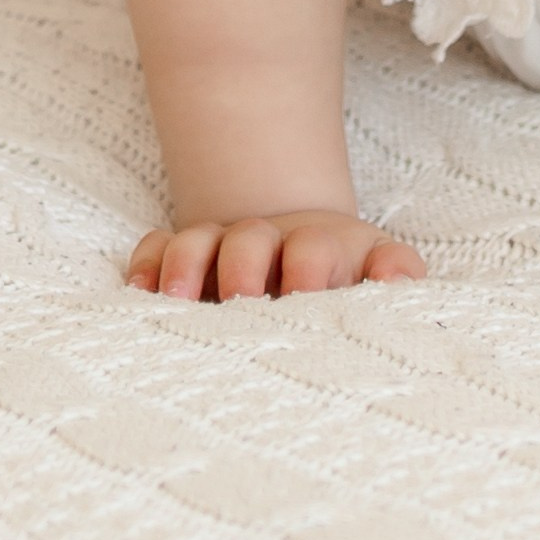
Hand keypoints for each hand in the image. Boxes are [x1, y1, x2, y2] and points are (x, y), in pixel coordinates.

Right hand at [126, 212, 427, 299]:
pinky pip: (159, 248)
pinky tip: (141, 293)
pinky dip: (148, 264)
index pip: (315, 249)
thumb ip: (395, 275)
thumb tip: (398, 278)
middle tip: (240, 299)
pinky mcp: (189, 260)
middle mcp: (272, 243)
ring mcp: (226, 248)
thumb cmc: (351, 284)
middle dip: (243, 265)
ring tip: (177, 301)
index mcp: (325, 249)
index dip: (309, 267)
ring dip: (186, 265)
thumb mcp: (380, 277)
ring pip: (199, 240)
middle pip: (252, 238)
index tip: (304, 294)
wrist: (313, 260)